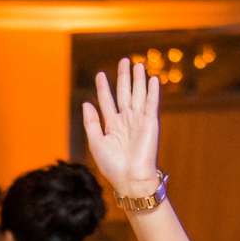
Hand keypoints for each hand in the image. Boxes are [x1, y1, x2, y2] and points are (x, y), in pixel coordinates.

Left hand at [82, 58, 161, 197]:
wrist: (130, 179)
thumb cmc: (112, 166)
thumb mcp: (96, 142)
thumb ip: (91, 122)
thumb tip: (86, 102)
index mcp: (112, 126)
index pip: (107, 101)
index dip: (103, 87)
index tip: (100, 74)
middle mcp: (126, 121)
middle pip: (124, 93)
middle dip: (124, 77)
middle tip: (124, 61)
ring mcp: (139, 121)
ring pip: (138, 95)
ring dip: (138, 80)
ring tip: (137, 64)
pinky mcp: (150, 124)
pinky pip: (151, 104)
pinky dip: (153, 92)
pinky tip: (153, 79)